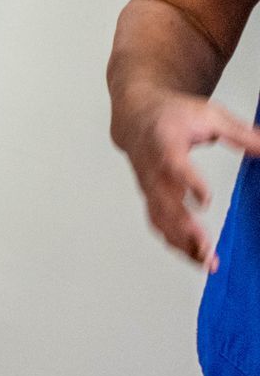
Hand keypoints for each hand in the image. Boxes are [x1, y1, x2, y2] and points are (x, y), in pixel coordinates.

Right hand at [114, 87, 259, 268]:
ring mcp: (147, 184)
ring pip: (159, 218)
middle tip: (206, 246)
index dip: (187, 183)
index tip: (204, 201)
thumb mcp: (210, 114)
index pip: (172, 164)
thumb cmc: (172, 114)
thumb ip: (240, 134)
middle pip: (163, 200)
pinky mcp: (149, 197)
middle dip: (183, 226)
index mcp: (164, 141)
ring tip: (206, 261)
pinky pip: (158, 223)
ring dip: (181, 242)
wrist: (135, 114)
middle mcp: (151, 167)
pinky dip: (175, 243)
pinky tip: (196, 257)